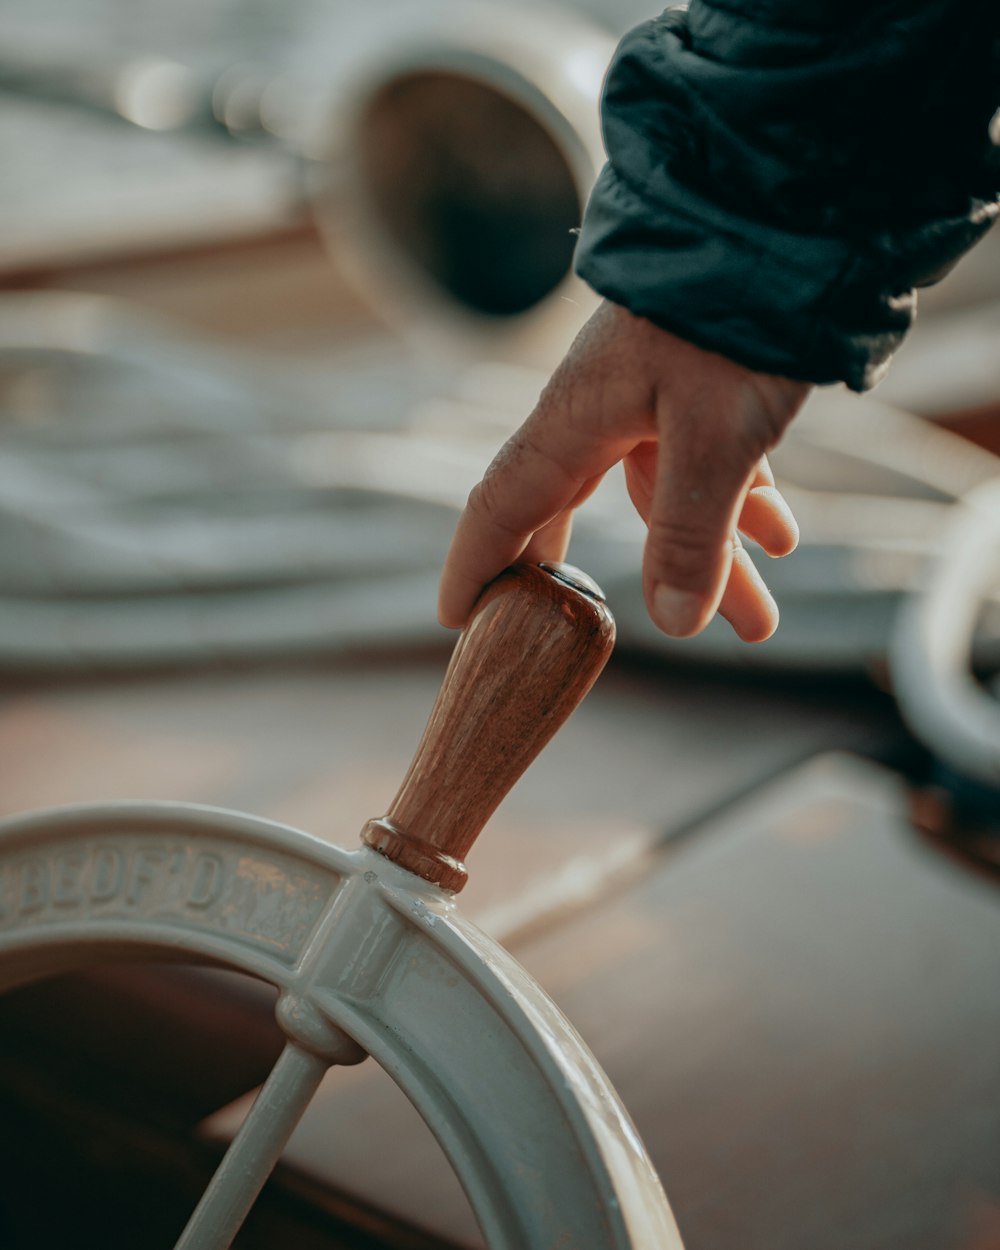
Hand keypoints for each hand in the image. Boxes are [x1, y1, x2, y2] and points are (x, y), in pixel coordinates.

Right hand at [439, 300, 809, 641]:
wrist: (783, 214)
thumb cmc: (736, 318)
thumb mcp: (715, 436)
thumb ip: (691, 531)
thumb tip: (674, 625)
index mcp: (575, 420)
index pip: (501, 506)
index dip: (475, 566)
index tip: (457, 618)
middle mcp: (602, 412)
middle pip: (577, 514)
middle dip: (585, 584)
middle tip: (570, 639)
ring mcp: (652, 398)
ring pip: (668, 499)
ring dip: (715, 561)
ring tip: (760, 625)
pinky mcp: (701, 385)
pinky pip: (709, 463)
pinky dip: (743, 507)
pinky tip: (781, 539)